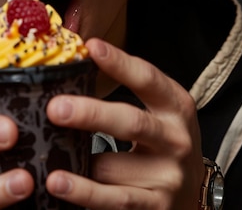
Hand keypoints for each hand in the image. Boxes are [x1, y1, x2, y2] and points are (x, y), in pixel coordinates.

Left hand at [45, 38, 204, 209]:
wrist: (193, 191)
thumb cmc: (163, 141)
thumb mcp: (158, 111)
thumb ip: (128, 89)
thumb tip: (76, 63)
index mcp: (176, 107)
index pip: (147, 79)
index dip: (120, 62)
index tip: (91, 47)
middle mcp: (175, 140)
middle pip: (131, 123)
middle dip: (91, 115)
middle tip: (56, 108)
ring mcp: (167, 177)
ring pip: (114, 168)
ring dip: (79, 164)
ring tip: (49, 163)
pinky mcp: (155, 207)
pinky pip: (113, 201)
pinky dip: (84, 194)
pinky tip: (60, 185)